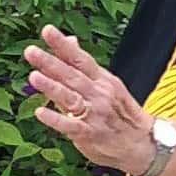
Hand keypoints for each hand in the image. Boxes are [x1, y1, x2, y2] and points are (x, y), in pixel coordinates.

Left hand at [26, 26, 157, 173]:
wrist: (144, 145)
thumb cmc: (121, 114)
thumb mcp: (108, 85)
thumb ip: (83, 67)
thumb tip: (70, 40)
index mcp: (102, 80)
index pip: (80, 59)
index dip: (63, 45)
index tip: (47, 30)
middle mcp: (99, 94)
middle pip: (72, 76)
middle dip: (51, 63)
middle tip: (31, 51)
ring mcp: (95, 114)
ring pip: (71, 98)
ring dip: (52, 87)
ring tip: (34, 77)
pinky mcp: (91, 134)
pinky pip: (71, 126)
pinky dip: (56, 119)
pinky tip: (40, 112)